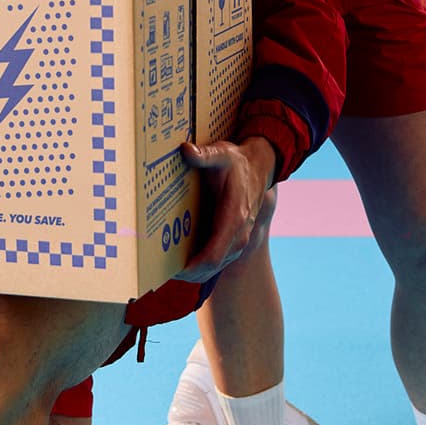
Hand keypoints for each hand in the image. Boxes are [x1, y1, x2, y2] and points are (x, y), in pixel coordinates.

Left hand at [174, 137, 279, 282]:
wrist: (260, 166)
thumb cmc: (237, 161)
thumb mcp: (222, 153)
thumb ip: (204, 155)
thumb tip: (185, 150)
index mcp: (234, 217)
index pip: (215, 253)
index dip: (196, 266)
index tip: (176, 271)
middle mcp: (239, 232)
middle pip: (214, 265)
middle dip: (191, 274)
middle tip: (165, 274)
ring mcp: (239, 238)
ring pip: (217, 265)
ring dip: (196, 272)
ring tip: (171, 272)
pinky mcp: (236, 238)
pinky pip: (220, 259)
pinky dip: (204, 266)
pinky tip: (185, 264)